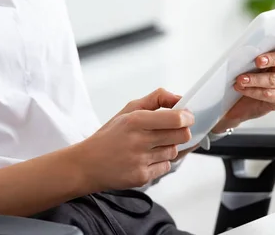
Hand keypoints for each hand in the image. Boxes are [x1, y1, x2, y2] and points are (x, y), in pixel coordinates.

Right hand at [76, 89, 193, 191]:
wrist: (87, 164)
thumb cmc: (110, 135)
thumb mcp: (128, 110)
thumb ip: (156, 99)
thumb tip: (179, 98)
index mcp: (135, 120)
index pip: (176, 119)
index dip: (187, 118)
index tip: (187, 117)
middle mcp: (139, 141)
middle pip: (181, 136)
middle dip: (182, 132)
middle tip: (174, 131)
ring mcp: (140, 161)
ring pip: (174, 152)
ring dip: (169, 148)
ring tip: (152, 146)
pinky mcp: (141, 177)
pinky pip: (165, 167)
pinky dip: (160, 162)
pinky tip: (146, 159)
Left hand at [213, 29, 274, 132]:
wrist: (240, 101)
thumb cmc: (247, 75)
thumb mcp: (249, 60)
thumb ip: (255, 50)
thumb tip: (248, 45)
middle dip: (271, 59)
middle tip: (258, 61)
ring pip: (274, 79)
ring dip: (255, 79)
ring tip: (241, 79)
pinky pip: (268, 94)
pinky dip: (253, 91)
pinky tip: (243, 88)